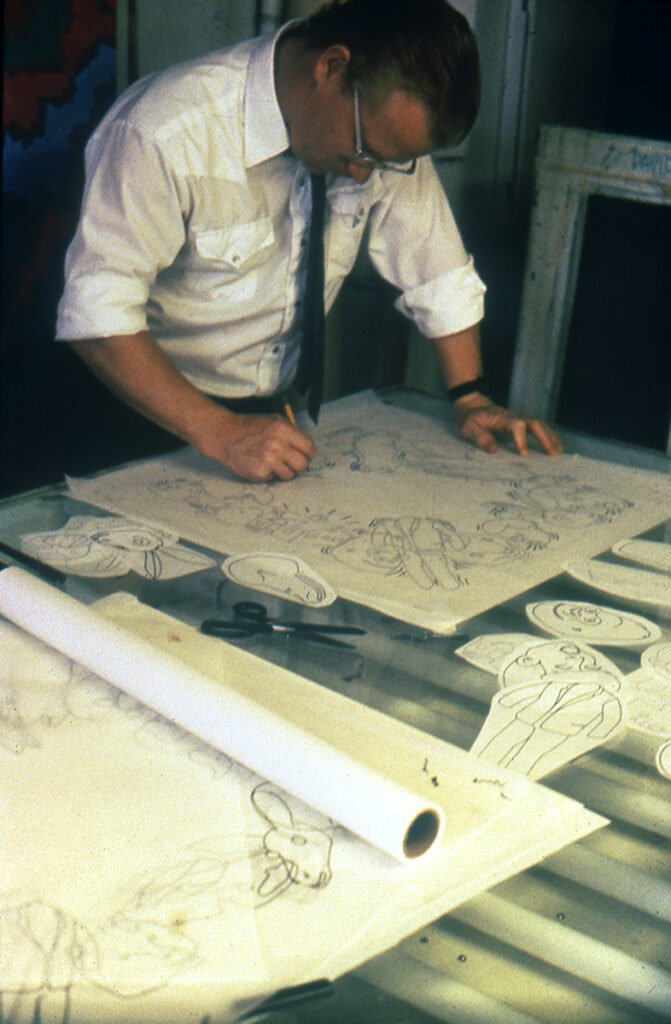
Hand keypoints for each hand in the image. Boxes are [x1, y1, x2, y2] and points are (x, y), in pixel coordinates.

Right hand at [201, 413, 315, 481]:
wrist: (224, 435)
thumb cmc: (249, 427)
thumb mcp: (273, 420)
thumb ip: (291, 431)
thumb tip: (306, 447)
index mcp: (283, 429)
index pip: (309, 448)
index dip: (309, 453)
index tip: (305, 455)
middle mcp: (277, 445)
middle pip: (302, 464)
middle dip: (299, 464)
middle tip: (291, 462)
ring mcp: (268, 460)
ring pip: (290, 475)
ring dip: (283, 470)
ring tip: (272, 462)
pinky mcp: (259, 472)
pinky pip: (274, 479)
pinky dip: (269, 474)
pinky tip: (260, 464)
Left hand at [454, 394, 562, 456]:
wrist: (472, 405)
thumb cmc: (469, 419)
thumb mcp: (467, 429)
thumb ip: (479, 438)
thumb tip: (493, 449)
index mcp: (500, 419)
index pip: (515, 425)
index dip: (521, 439)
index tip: (524, 454)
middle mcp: (513, 417)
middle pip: (533, 423)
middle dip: (544, 438)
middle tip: (552, 453)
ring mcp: (519, 418)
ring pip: (539, 425)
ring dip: (550, 437)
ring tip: (558, 451)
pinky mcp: (521, 422)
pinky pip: (538, 427)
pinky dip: (548, 435)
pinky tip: (556, 445)